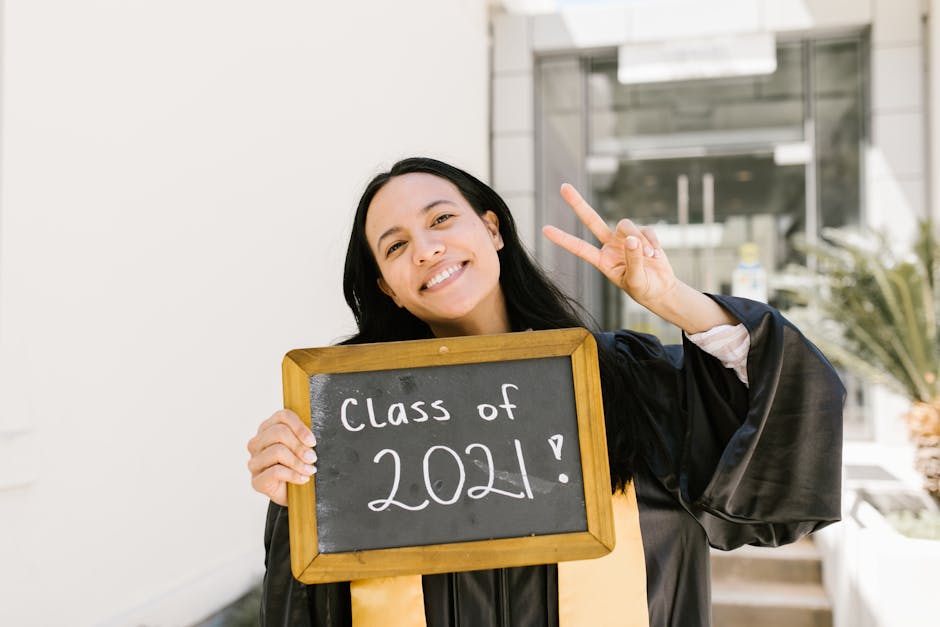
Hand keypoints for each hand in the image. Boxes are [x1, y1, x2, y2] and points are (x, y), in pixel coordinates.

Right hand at [246, 409, 316, 506]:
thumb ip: (305, 437)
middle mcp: (257, 443)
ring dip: (298, 462)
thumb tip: (312, 437)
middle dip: (299, 446)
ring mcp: (254, 462)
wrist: (295, 495)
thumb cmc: (300, 467)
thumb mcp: (304, 448)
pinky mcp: (256, 481)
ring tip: (310, 470)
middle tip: (313, 457)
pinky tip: (303, 479)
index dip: (299, 427)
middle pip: (278, 432)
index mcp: (268, 428)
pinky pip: (276, 471)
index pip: (282, 416)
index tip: (312, 441)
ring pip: (277, 451)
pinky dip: (294, 475)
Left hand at [542, 183, 676, 307]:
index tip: (545, 230)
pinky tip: (656, 255)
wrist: (661, 288)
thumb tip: (632, 239)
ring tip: (650, 256)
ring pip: (626, 225)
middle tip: (563, 186)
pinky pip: (646, 230)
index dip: (563, 239)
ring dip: (639, 239)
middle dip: (578, 203)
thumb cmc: (644, 288)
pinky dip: (652, 242)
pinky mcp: (641, 234)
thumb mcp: (636, 280)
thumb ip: (633, 260)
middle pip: (592, 220)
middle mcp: (609, 246)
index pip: (579, 248)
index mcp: (602, 260)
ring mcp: (624, 238)